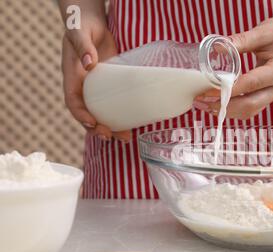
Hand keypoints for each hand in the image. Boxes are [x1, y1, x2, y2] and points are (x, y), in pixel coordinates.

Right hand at [62, 16, 130, 140]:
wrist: (92, 24)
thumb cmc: (82, 26)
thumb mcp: (79, 33)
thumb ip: (82, 46)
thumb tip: (89, 63)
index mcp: (72, 78)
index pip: (73, 102)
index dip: (80, 115)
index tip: (92, 122)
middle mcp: (83, 88)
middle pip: (88, 115)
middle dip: (97, 129)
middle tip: (110, 137)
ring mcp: (97, 90)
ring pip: (102, 114)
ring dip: (112, 129)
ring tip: (126, 139)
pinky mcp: (110, 87)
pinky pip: (114, 106)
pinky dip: (122, 117)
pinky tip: (133, 125)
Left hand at [194, 14, 272, 119]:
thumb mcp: (262, 32)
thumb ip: (240, 41)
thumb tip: (216, 49)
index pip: (251, 84)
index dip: (228, 90)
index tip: (207, 91)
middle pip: (250, 105)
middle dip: (223, 106)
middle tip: (201, 101)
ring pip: (249, 111)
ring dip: (226, 111)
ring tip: (204, 105)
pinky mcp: (268, 97)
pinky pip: (250, 109)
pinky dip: (232, 109)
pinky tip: (216, 104)